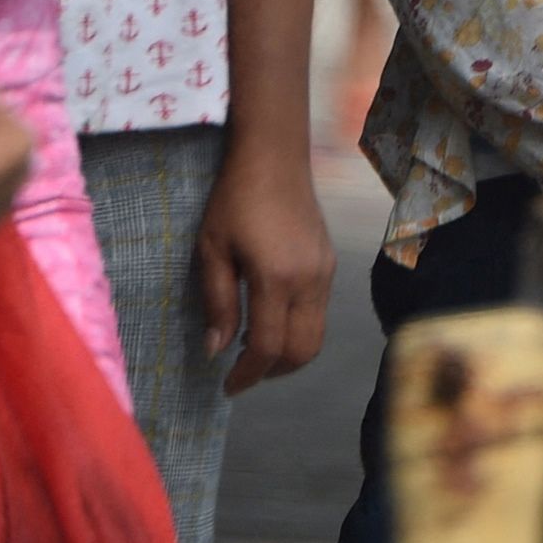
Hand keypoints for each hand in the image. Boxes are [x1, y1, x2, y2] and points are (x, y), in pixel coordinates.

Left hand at [199, 131, 334, 390]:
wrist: (275, 155)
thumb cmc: (234, 199)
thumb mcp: (212, 249)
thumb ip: (217, 302)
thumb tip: (216, 351)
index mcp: (276, 278)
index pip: (268, 347)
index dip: (248, 374)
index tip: (227, 386)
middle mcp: (309, 281)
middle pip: (302, 351)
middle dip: (272, 372)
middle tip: (242, 373)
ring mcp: (325, 272)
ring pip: (316, 335)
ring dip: (288, 353)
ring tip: (254, 348)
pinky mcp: (330, 262)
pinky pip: (319, 312)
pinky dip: (298, 329)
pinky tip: (271, 317)